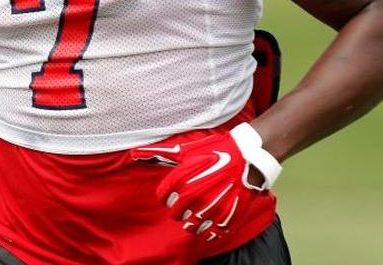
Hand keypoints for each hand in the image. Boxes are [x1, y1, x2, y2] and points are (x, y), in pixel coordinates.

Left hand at [130, 123, 281, 242]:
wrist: (247, 156)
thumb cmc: (215, 150)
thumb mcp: (185, 150)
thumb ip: (159, 154)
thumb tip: (135, 153)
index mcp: (181, 181)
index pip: (162, 197)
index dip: (166, 196)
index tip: (171, 194)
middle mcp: (193, 197)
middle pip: (175, 214)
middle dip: (177, 210)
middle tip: (184, 205)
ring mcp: (210, 208)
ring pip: (192, 226)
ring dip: (191, 223)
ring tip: (195, 216)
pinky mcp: (227, 216)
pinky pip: (213, 232)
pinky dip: (210, 231)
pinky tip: (210, 224)